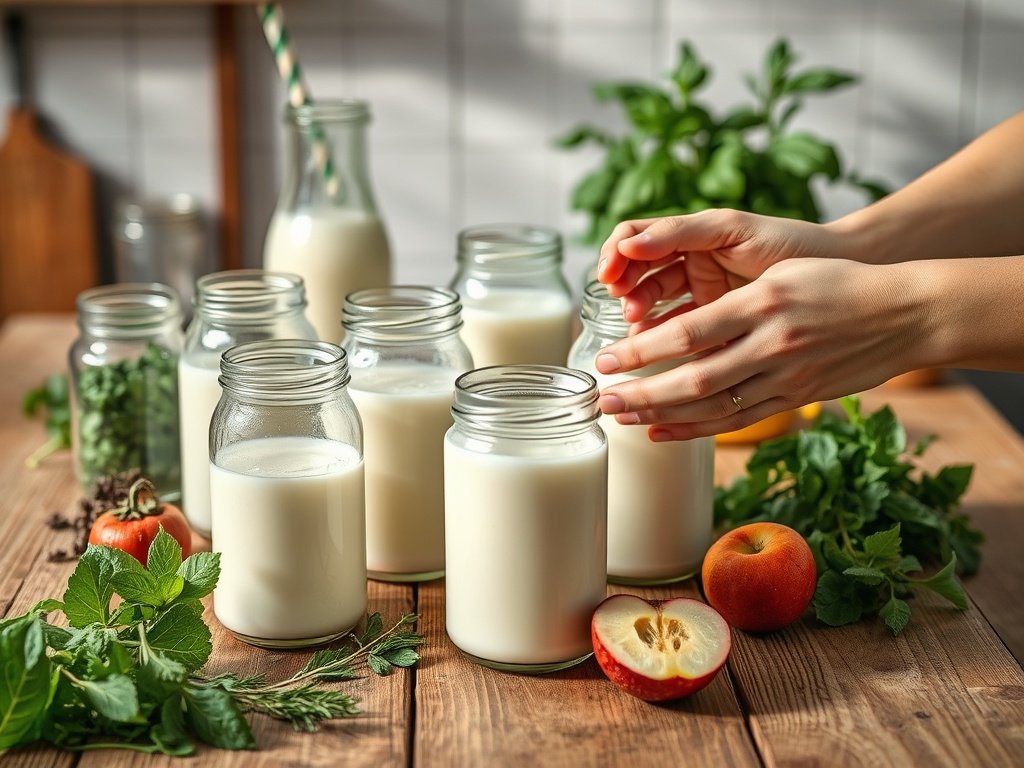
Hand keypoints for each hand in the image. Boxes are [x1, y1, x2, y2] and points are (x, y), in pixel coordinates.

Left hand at [594, 258, 934, 439]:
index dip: (643, 351)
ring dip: (663, 414)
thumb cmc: (839, 283)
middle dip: (643, 391)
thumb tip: (676, 325)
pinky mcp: (796, 398)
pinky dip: (698, 428)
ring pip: (713, 405)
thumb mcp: (783, 275)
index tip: (607, 359)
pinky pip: (739, 419)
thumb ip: (734, 299)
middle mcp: (771, 342)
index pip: (688, 332)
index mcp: (762, 302)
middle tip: (602, 398)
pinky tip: (664, 431)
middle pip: (693, 377)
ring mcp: (786, 377)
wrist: (906, 314)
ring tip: (622, 418)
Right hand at [598, 210, 841, 322]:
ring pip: (652, 306)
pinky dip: (664, 342)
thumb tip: (629, 242)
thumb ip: (682, 232)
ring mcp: (700, 296)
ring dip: (640, 317)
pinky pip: (678, 333)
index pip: (633, 238)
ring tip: (640, 330)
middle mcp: (689, 263)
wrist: (838, 274)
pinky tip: (659, 351)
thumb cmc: (790, 242)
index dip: (614, 256)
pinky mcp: (715, 327)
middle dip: (625, 291)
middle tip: (629, 310)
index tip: (609, 277)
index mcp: (690, 235)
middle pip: (637, 275)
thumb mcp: (733, 229)